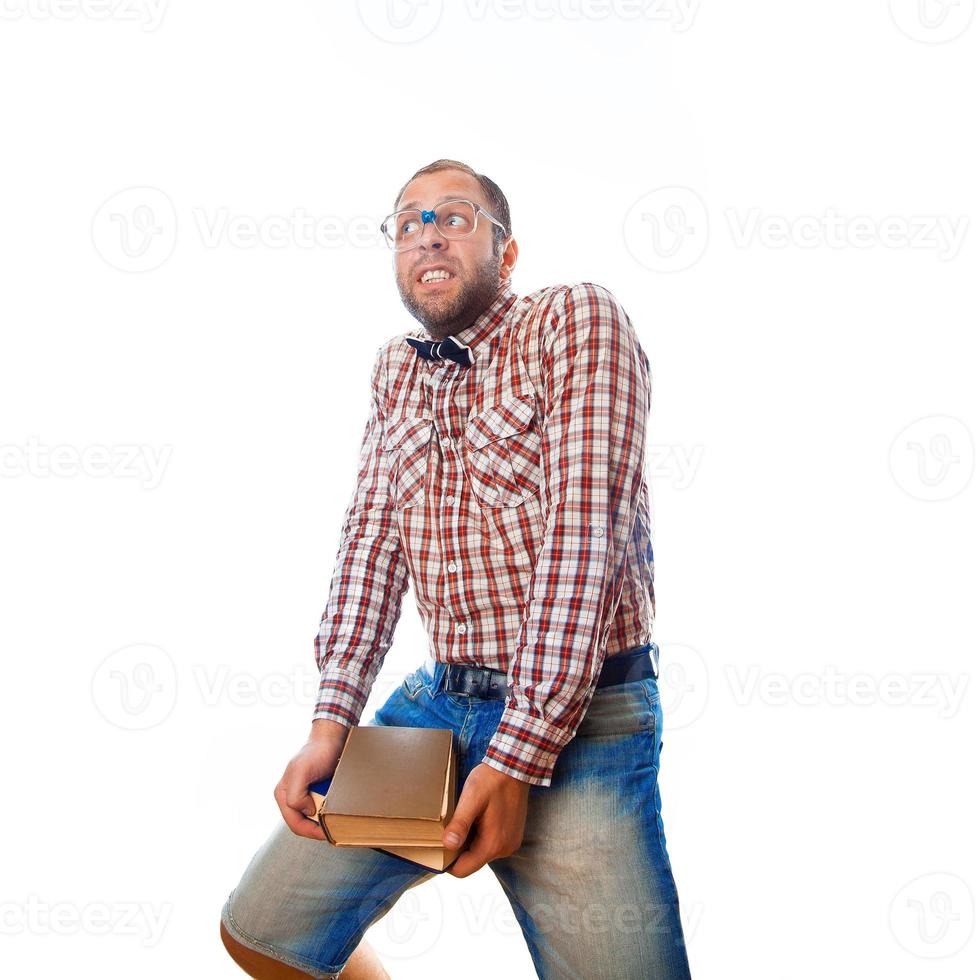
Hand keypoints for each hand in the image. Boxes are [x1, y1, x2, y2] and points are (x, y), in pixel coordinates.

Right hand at [274, 720, 348, 839]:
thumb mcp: (302, 771)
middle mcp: (291, 796)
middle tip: (334, 829)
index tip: (327, 834)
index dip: (311, 832)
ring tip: (336, 818)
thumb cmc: (317, 752)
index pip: (294, 823)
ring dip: (324, 820)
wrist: (332, 738)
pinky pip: (321, 808)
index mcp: (283, 794)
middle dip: (317, 827)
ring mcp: (303, 795)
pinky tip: (337, 809)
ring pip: (312, 818)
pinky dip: (329, 812)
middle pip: (303, 823)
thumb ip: (295, 795)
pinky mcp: (315, 792)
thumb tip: (306, 811)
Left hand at [442, 763, 530, 877]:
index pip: (463, 870)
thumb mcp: (471, 798)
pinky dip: (481, 836)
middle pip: (472, 862)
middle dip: (459, 849)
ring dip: (470, 841)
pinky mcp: (512, 836)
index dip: (447, 861)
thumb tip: (448, 845)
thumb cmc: (491, 780)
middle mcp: (504, 849)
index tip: (440, 843)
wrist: (515, 767)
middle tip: (452, 825)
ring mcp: (510, 843)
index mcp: (493, 844)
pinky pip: (491, 844)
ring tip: (467, 818)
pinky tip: (479, 817)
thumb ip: (460, 823)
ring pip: (481, 853)